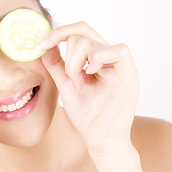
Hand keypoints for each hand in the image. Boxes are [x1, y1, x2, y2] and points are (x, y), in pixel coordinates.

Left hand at [39, 21, 139, 152]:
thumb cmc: (86, 115)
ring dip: (76, 63)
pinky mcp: (130, 78)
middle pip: (83, 31)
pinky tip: (91, 75)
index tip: (40, 44)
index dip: (58, 32)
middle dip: (66, 52)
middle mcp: (108, 59)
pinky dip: (98, 59)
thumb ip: (56, 65)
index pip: (79, 31)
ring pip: (93, 42)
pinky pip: (119, 51)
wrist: (98, 140)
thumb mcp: (65, 85)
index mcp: (95, 59)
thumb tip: (44, 46)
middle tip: (67, 76)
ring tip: (79, 84)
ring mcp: (120, 67)